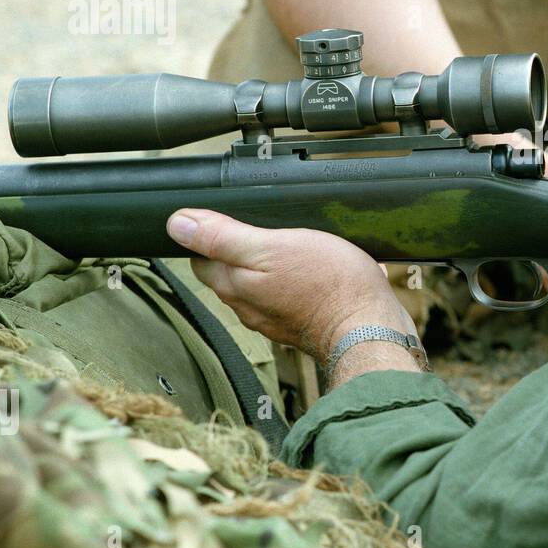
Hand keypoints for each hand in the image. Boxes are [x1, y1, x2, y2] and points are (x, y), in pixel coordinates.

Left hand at [165, 209, 417, 365]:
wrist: (370, 327)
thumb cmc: (327, 286)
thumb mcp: (272, 246)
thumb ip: (223, 237)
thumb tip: (177, 223)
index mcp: (234, 286)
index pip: (202, 257)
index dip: (213, 234)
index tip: (233, 220)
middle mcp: (249, 307)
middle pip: (232, 270)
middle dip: (245, 248)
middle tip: (271, 229)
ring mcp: (276, 318)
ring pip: (263, 283)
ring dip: (275, 265)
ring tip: (299, 247)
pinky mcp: (303, 323)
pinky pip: (292, 296)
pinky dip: (301, 282)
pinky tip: (321, 270)